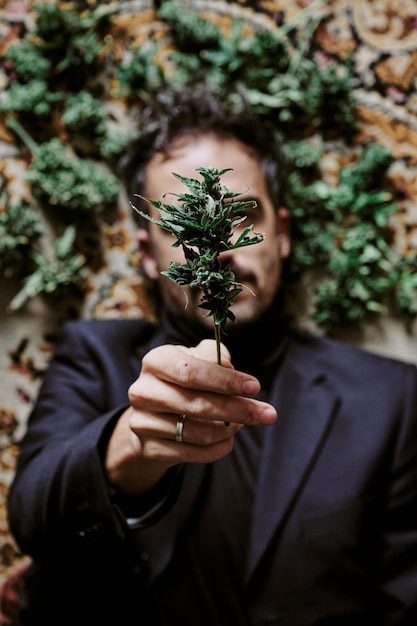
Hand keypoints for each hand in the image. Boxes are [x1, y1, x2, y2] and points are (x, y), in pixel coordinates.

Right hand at [105, 339, 276, 494]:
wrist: (152, 414)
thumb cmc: (183, 380)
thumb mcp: (197, 359)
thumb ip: (215, 356)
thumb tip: (231, 370)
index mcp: (156, 361)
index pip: (191, 371)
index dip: (225, 381)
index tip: (255, 387)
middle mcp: (143, 391)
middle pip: (197, 404)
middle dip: (238, 410)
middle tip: (268, 414)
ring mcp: (142, 422)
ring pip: (197, 432)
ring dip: (229, 430)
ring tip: (242, 424)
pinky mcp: (148, 448)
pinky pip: (192, 453)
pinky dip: (219, 448)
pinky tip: (229, 439)